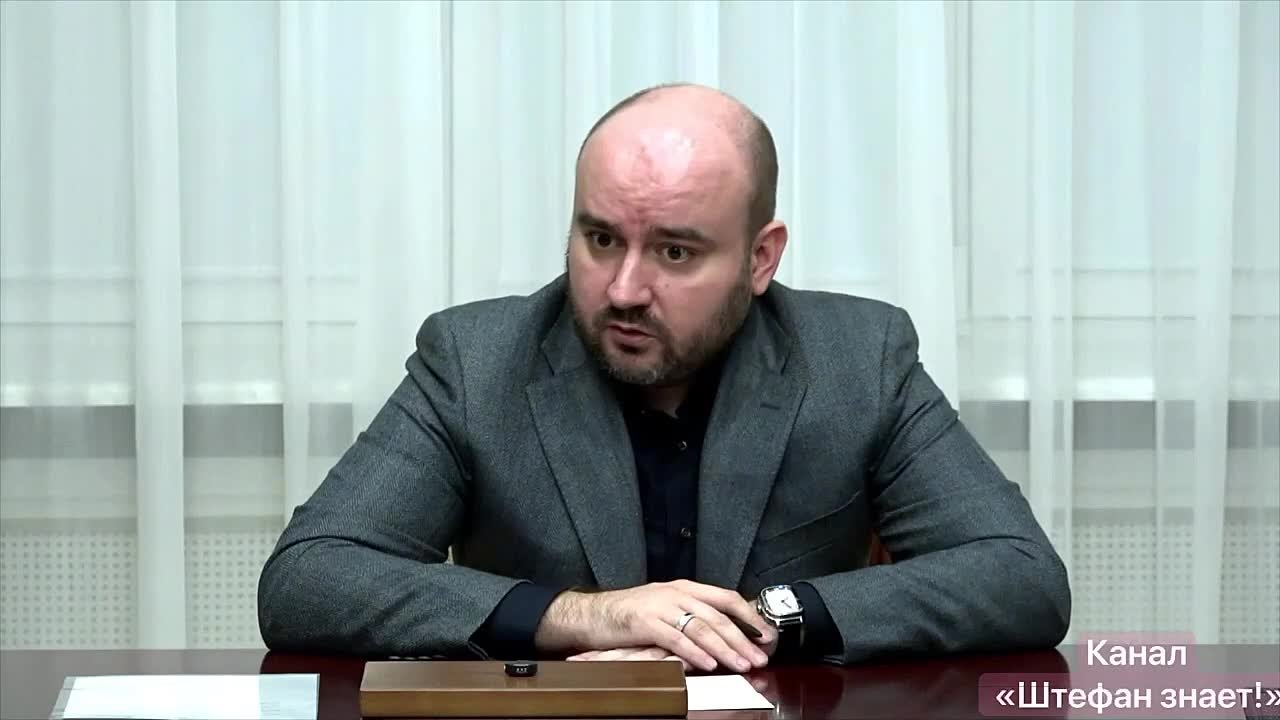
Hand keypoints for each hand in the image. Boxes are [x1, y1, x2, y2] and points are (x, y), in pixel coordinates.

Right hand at [533, 579, 776, 672]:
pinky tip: (708, 663)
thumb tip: (725, 633)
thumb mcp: (666, 608)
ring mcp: (661, 606)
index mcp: (685, 588)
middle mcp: (676, 593)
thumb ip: (692, 615)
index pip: (726, 597)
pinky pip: (676, 639)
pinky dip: (694, 652)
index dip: (749, 615)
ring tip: (740, 664)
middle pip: (718, 616)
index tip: (766, 634)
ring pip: (701, 627)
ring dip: (725, 648)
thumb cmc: (630, 614)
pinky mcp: (645, 623)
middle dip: (742, 639)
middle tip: (759, 657)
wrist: (592, 614)